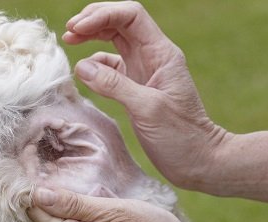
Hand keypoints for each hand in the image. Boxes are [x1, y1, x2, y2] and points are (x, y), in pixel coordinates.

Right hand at [63, 2, 229, 188]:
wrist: (198, 161)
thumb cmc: (180, 137)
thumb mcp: (147, 109)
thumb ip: (114, 85)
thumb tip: (81, 66)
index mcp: (161, 53)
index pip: (131, 16)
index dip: (102, 15)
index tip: (77, 28)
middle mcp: (152, 56)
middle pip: (120, 21)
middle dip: (93, 20)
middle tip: (68, 32)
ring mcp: (143, 71)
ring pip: (114, 39)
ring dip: (91, 36)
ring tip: (69, 41)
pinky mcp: (135, 87)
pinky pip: (110, 66)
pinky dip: (94, 63)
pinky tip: (83, 71)